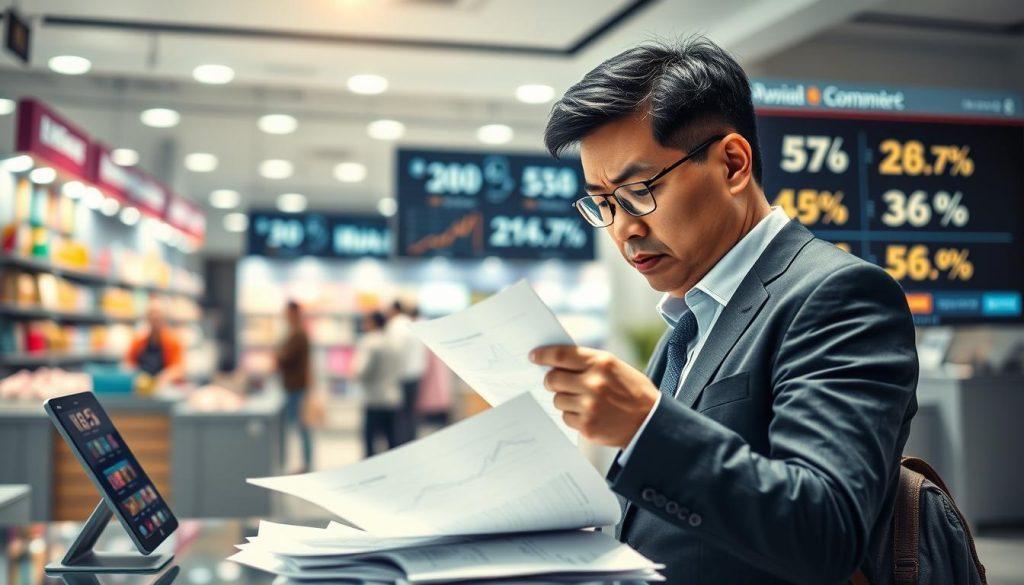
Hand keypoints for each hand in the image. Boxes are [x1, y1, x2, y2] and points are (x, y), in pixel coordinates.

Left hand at [530, 345, 659, 447]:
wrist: (652, 423)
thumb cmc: (632, 391)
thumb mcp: (615, 368)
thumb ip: (588, 363)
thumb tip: (557, 362)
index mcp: (601, 363)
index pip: (561, 355)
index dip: (544, 355)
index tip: (534, 356)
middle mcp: (594, 383)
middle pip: (553, 379)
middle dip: (552, 380)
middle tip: (556, 382)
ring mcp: (589, 406)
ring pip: (558, 400)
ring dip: (565, 399)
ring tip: (584, 401)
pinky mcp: (587, 426)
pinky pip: (566, 417)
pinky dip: (573, 416)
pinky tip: (590, 414)